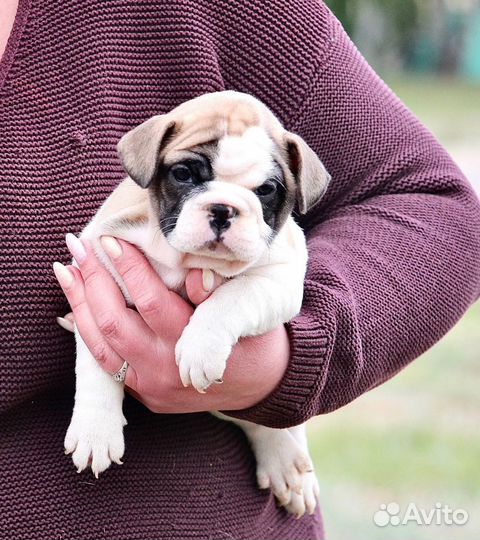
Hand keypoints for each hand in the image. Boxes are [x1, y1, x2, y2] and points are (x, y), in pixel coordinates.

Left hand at [54, 235, 289, 412]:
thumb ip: (212, 293)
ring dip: (79, 304)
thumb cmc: (251, 340)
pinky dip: (86, 332)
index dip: (128, 268)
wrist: (258, 386)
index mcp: (193, 345)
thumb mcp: (241, 312)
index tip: (111, 239)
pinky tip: (76, 306)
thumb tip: (189, 269)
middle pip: (114, 322)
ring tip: (66, 270)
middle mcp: (166, 370)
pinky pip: (105, 363)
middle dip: (92, 280)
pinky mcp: (144, 395)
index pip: (150, 300)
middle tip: (80, 246)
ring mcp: (151, 387)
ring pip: (99, 345)